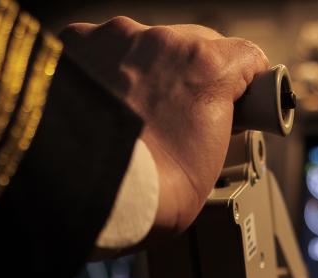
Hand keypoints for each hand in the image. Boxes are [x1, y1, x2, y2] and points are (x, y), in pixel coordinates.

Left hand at [60, 18, 269, 238]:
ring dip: (142, 76)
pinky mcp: (73, 47)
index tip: (235, 100)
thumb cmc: (147, 195)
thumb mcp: (210, 170)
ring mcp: (112, 40)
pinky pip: (99, 52)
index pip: (244, 57)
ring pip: (141, 48)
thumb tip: (204, 123)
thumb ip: (217, 126)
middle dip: (188, 80)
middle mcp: (159, 42)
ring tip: (130, 122)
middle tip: (178, 120)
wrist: (79, 195)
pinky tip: (99, 111)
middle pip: (190, 47)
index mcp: (204, 67)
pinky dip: (101, 77)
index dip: (241, 84)